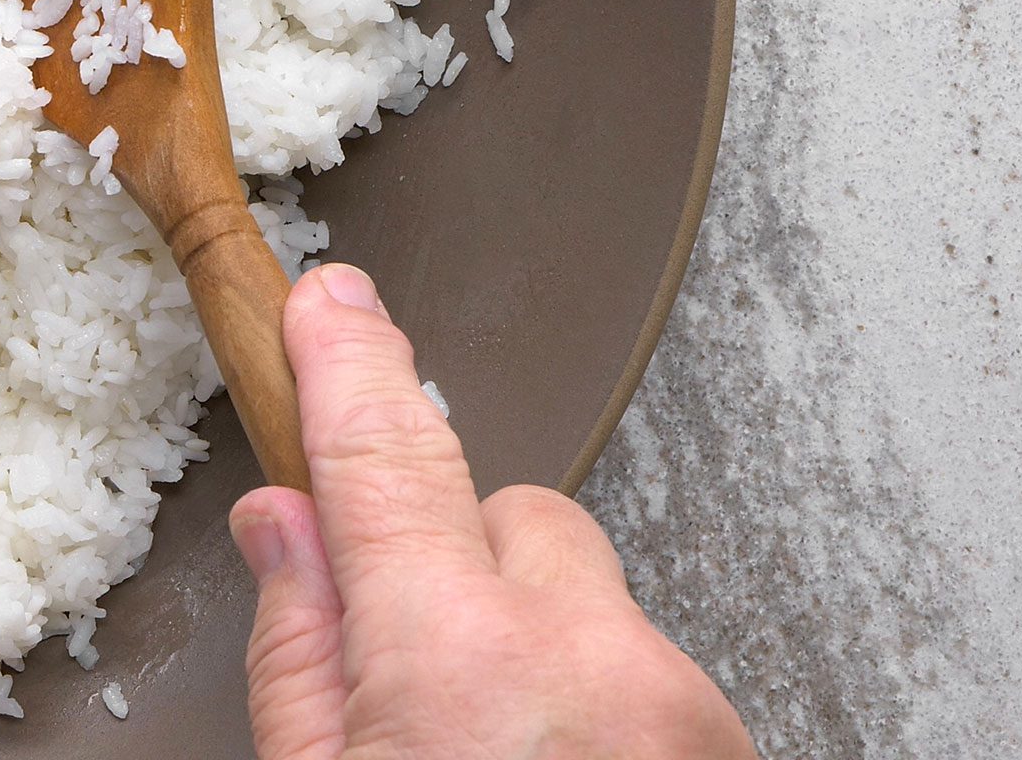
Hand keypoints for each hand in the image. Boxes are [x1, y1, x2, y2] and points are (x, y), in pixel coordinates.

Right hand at [232, 264, 756, 759]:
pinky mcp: (733, 742)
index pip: (383, 454)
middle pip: (514, 518)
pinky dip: (603, 707)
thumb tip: (288, 535)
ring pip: (589, 599)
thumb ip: (296, 656)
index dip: (348, 365)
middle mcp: (588, 660)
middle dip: (458, 567)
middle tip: (418, 676)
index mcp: (458, 661)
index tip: (334, 306)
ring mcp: (677, 703)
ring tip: (499, 749)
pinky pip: (649, 669)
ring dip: (537, 649)